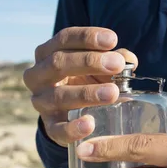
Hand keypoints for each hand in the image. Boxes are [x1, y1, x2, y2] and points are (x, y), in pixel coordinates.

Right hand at [23, 26, 137, 146]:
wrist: (72, 114)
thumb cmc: (87, 80)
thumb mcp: (99, 67)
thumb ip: (114, 60)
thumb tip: (128, 60)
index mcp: (47, 53)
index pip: (64, 39)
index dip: (87, 37)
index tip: (112, 40)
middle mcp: (38, 75)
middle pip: (58, 63)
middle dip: (89, 62)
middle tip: (117, 65)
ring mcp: (41, 102)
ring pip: (59, 95)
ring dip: (87, 93)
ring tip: (113, 93)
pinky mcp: (49, 127)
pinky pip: (57, 129)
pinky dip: (73, 127)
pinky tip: (90, 123)